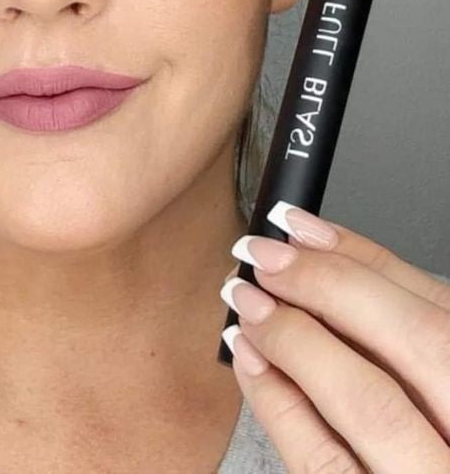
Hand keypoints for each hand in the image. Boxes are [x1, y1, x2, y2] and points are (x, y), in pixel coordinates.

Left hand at [219, 201, 449, 471]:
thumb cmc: (428, 434)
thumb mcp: (435, 373)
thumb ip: (401, 325)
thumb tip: (321, 252)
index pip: (439, 309)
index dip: (361, 255)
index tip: (298, 226)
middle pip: (417, 342)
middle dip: (330, 286)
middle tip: (265, 255)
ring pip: (370, 401)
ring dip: (297, 338)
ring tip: (246, 301)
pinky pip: (320, 461)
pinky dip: (277, 402)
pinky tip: (249, 360)